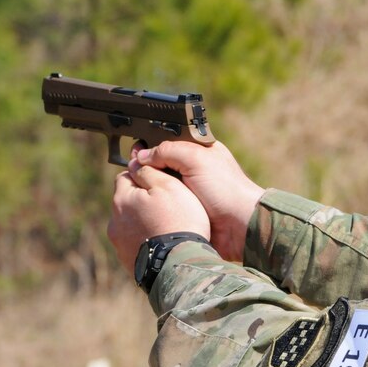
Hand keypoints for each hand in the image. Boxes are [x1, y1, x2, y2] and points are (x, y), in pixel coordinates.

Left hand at [108, 164, 210, 274]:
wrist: (180, 265)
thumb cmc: (179, 221)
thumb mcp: (169, 186)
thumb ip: (149, 171)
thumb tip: (135, 162)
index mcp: (122, 199)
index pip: (125, 176)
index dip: (144, 176)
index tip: (160, 182)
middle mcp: (114, 221)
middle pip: (127, 201)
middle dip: (142, 200)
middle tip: (167, 205)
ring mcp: (119, 243)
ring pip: (130, 223)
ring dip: (143, 221)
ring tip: (167, 226)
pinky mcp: (127, 260)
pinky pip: (136, 243)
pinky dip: (146, 240)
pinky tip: (163, 243)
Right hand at [130, 141, 264, 260]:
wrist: (238, 225)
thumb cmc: (225, 188)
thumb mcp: (196, 158)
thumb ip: (168, 150)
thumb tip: (143, 155)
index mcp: (199, 151)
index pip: (169, 142)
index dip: (151, 144)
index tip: (135, 149)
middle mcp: (192, 169)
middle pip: (161, 162)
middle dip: (145, 164)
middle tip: (129, 167)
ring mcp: (187, 190)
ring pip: (159, 183)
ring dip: (147, 184)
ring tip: (131, 183)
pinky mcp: (184, 208)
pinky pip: (163, 202)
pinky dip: (153, 201)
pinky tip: (141, 200)